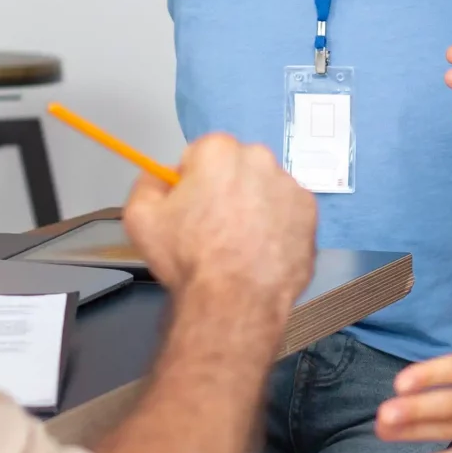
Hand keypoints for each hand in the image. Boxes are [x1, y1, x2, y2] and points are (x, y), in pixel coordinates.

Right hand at [124, 133, 315, 310]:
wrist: (235, 302)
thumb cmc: (188, 257)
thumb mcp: (140, 217)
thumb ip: (147, 184)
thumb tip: (159, 177)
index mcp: (218, 151)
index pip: (199, 156)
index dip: (191, 183)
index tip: (189, 209)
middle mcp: (260, 159)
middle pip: (236, 168)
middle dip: (225, 190)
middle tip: (213, 229)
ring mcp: (290, 186)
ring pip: (264, 190)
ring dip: (253, 207)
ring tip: (240, 245)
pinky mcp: (311, 215)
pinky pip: (287, 214)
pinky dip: (277, 227)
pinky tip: (261, 253)